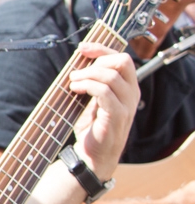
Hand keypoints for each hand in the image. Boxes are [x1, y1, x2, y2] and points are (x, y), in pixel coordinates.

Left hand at [66, 43, 139, 181]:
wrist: (92, 155)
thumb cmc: (91, 127)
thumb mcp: (91, 100)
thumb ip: (91, 81)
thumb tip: (78, 62)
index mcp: (127, 87)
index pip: (121, 58)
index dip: (101, 49)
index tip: (82, 48)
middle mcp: (132, 93)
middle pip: (122, 61)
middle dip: (96, 61)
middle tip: (76, 73)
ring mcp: (126, 105)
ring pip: (111, 76)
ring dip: (87, 75)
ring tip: (72, 82)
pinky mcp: (117, 115)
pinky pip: (105, 92)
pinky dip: (88, 86)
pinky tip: (75, 89)